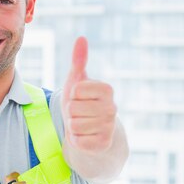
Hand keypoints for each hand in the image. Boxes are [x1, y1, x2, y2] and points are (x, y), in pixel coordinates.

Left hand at [61, 36, 116, 153]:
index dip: (72, 95)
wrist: (91, 132)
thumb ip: (78, 62)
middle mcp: (112, 108)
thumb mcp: (77, 82)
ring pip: (74, 126)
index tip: (79, 99)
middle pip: (73, 109)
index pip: (76, 90)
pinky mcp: (103, 144)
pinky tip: (84, 138)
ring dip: (73, 127)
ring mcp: (109, 127)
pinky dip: (76, 140)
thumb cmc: (82, 104)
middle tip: (79, 114)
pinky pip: (77, 141)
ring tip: (82, 125)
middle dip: (71, 113)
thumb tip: (81, 38)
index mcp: (107, 90)